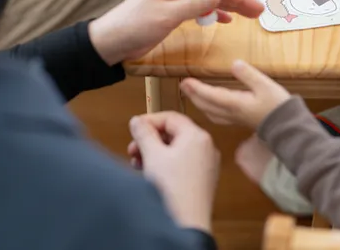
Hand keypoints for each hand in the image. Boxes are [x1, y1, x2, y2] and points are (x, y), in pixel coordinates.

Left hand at [88, 0, 263, 64]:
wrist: (111, 41)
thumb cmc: (134, 25)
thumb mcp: (166, 15)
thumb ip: (193, 4)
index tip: (240, 1)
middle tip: (258, 10)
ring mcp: (177, 0)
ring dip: (231, 6)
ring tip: (251, 15)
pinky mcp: (175, 14)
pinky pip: (201, 9)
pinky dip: (216, 13)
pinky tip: (228, 19)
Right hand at [128, 112, 219, 231]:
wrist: (187, 222)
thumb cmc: (173, 190)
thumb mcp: (152, 155)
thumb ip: (143, 133)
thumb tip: (137, 121)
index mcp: (197, 136)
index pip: (171, 117)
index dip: (149, 121)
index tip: (134, 128)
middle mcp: (206, 147)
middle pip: (173, 133)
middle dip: (150, 140)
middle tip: (133, 149)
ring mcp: (206, 164)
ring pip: (176, 149)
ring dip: (155, 153)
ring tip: (138, 163)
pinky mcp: (202, 179)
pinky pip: (182, 163)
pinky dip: (165, 164)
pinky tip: (150, 174)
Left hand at [180, 60, 290, 129]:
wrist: (287, 128)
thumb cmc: (277, 105)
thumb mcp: (265, 85)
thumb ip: (248, 74)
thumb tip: (234, 64)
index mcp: (234, 104)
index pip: (210, 95)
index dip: (197, 88)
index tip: (185, 81)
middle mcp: (231, 113)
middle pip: (206, 105)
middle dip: (193, 95)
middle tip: (184, 85)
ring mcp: (234, 119)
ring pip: (210, 112)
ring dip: (199, 103)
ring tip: (192, 94)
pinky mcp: (239, 121)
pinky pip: (217, 116)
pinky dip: (208, 109)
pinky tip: (210, 106)